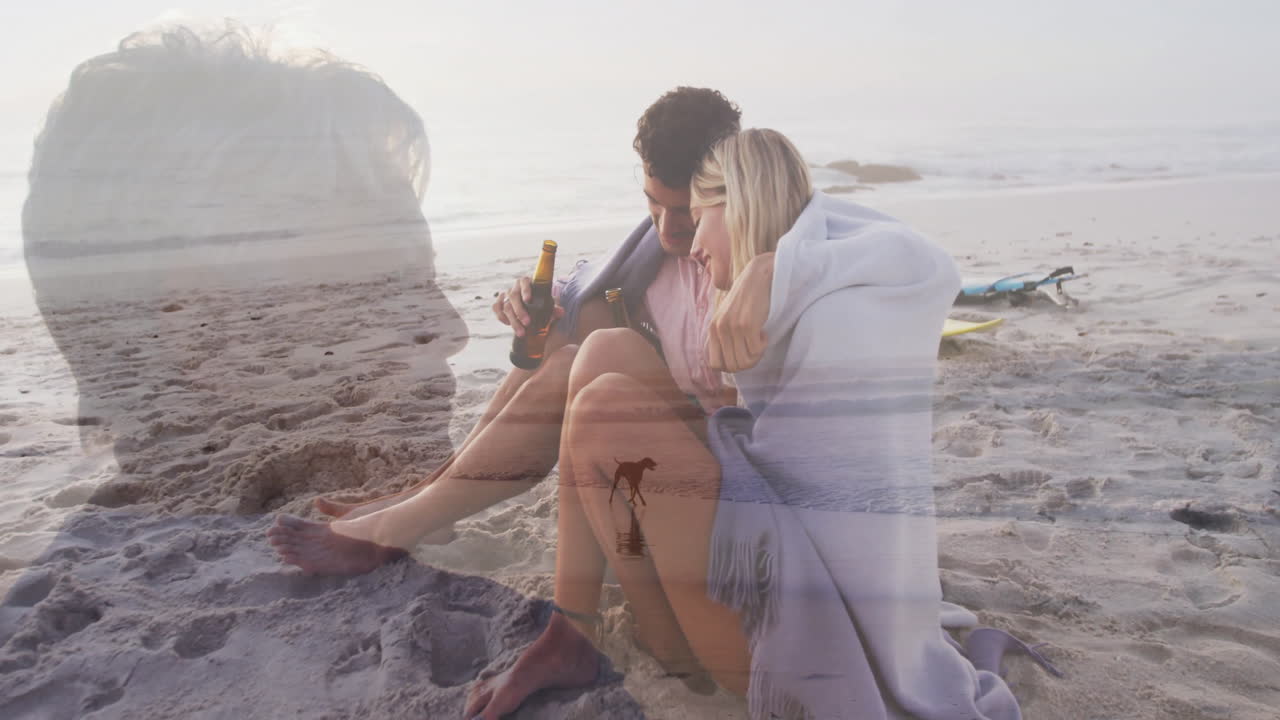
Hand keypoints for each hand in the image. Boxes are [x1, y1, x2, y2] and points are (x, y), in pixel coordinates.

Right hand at [491, 276, 563, 336]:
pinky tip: (508, 324)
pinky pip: (496, 308)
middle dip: (520, 311)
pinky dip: (501, 316)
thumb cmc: (542, 305)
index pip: (524, 281)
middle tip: (528, 323)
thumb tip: (560, 312)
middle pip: (514, 296)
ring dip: (513, 320)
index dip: (525, 290)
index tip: (528, 300)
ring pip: (505, 305)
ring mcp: (506, 295)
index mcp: (528, 283)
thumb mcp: (549, 307)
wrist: (533, 311)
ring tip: (521, 333)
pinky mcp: (500, 303)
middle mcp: (515, 288)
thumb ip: (554, 309)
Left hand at [706, 251, 773, 372]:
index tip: (743, 355)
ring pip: (745, 362)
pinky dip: (763, 346)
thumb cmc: (747, 300)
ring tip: (759, 340)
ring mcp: (732, 327)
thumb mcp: (728, 318)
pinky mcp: (747, 325)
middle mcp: (719, 329)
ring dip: (756, 356)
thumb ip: (724, 336)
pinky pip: (756, 351)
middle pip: (733, 366)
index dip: (731, 365)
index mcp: (712, 329)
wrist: (758, 277)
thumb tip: (731, 365)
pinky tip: (764, 332)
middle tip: (755, 348)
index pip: (716, 365)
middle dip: (747, 363)